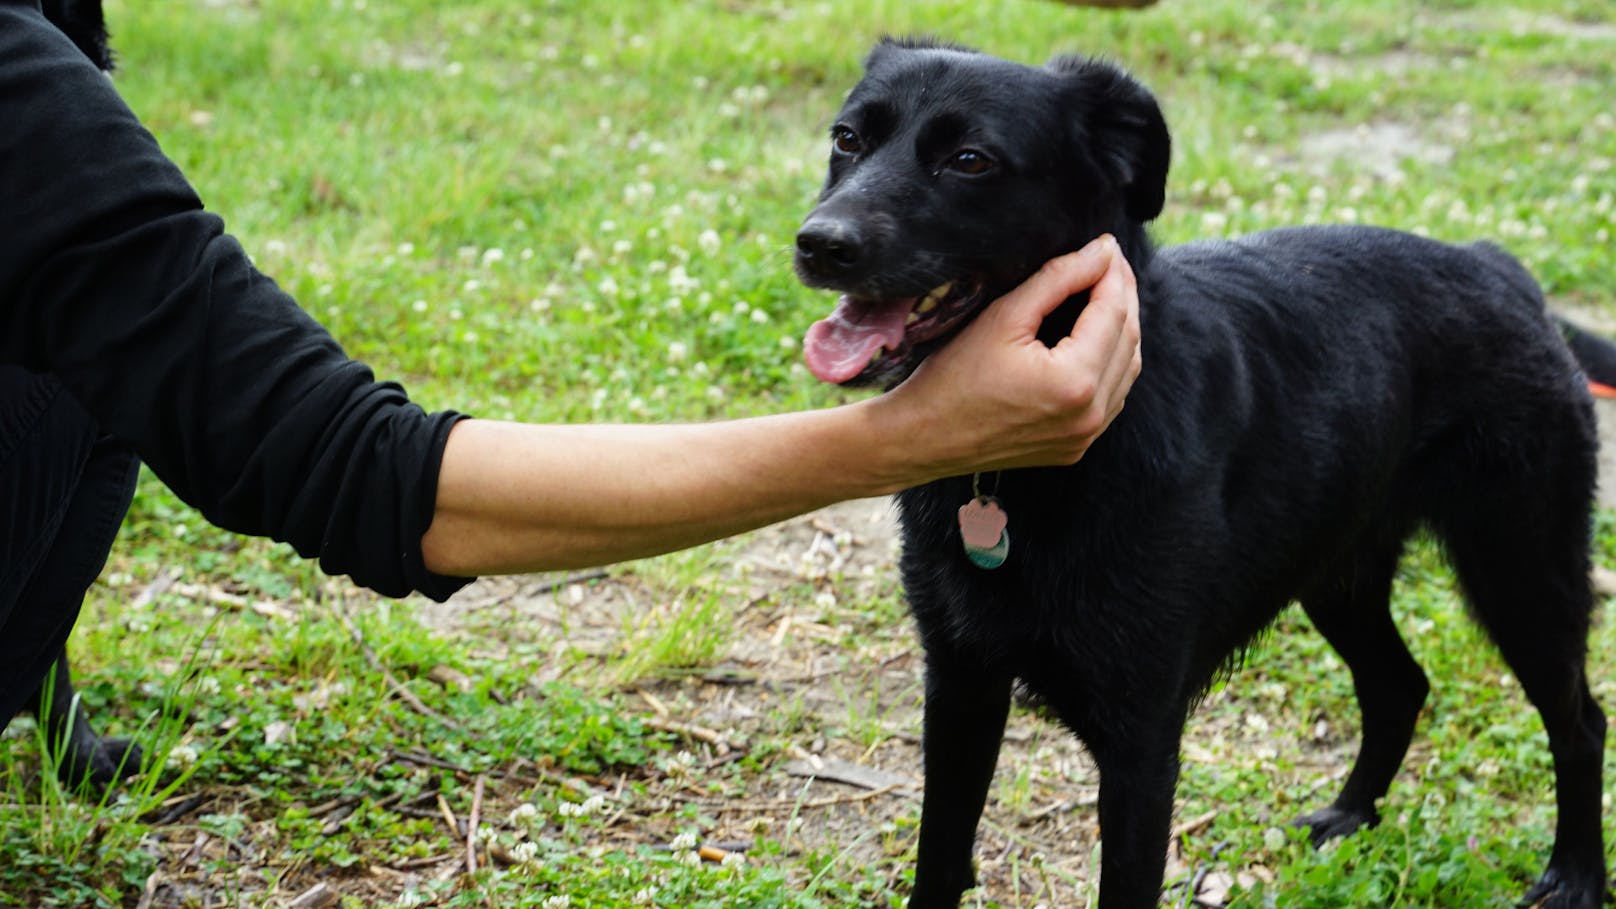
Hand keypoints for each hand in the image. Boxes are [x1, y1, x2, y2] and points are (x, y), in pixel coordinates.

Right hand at [875, 234, 1140, 475]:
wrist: (923, 437)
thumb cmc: (952, 377)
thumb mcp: (1004, 316)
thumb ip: (1058, 279)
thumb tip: (1102, 252)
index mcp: (1075, 382)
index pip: (1113, 313)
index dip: (1113, 274)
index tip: (1107, 246)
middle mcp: (1089, 415)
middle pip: (1127, 340)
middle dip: (1122, 296)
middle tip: (1109, 263)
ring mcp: (1084, 437)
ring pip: (1126, 370)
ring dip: (1122, 330)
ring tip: (1105, 295)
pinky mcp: (1075, 447)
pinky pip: (1111, 398)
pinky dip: (1111, 364)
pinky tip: (1095, 340)